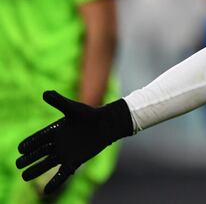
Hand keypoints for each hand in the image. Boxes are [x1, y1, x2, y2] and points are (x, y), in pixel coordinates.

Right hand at [16, 90, 132, 193]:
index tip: (20, 149)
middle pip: (39, 153)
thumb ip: (59, 102)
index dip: (29, 144)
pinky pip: (62, 174)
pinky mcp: (75, 161)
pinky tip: (46, 192)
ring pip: (47, 163)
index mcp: (55, 131)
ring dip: (36, 170)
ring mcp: (66, 153)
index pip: (38, 139)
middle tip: (18, 164)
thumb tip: (44, 93)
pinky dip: (55, 182)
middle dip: (28, 159)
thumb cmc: (91, 114)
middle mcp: (58, 143)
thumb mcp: (73, 108)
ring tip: (24, 176)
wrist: (107, 124)